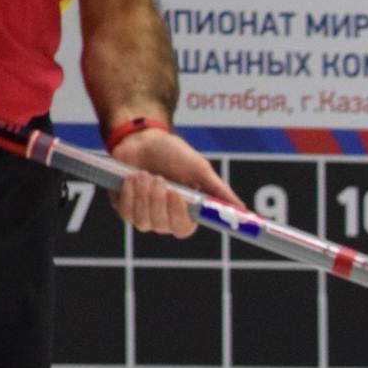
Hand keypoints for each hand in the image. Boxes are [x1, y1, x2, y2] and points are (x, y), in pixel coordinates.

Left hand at [110, 127, 244, 236]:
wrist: (143, 139)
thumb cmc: (174, 154)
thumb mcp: (200, 169)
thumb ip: (218, 190)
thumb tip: (242, 209)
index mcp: (185, 213)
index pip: (183, 229)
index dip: (178, 216)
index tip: (176, 194)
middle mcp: (165, 219)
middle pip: (161, 225)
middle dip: (157, 200)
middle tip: (158, 177)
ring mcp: (144, 216)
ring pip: (143, 221)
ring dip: (143, 196)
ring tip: (144, 174)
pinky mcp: (125, 208)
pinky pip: (126, 213)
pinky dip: (129, 194)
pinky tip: (132, 178)